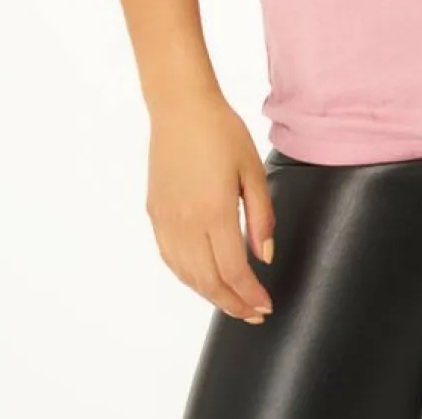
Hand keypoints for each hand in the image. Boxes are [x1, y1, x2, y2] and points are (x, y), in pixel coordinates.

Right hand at [145, 90, 275, 322]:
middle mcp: (186, 223)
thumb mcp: (252, 169)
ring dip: (210, 295)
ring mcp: (166, 220)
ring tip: (232, 302)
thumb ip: (261, 216)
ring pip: (186, 275)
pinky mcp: (155, 213)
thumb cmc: (221, 131)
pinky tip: (202, 279)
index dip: (250, 295)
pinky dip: (187, 277)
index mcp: (214, 212)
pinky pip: (170, 258)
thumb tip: (265, 256)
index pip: (233, 271)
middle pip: (208, 282)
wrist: (180, 107)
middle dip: (233, 304)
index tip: (266, 305)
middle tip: (254, 313)